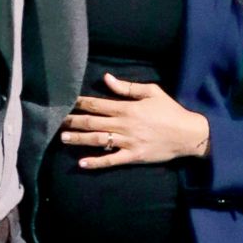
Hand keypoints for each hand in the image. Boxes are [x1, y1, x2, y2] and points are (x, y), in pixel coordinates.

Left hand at [60, 73, 210, 169]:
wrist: (188, 134)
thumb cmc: (170, 111)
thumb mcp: (151, 92)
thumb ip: (127, 87)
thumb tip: (106, 79)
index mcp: (127, 108)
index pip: (97, 104)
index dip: (79, 103)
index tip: (64, 101)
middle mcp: (124, 125)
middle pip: (93, 122)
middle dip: (73, 121)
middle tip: (55, 121)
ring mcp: (128, 142)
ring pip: (98, 140)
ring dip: (79, 139)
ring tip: (63, 138)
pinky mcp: (133, 157)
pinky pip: (111, 160)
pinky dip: (96, 162)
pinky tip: (82, 163)